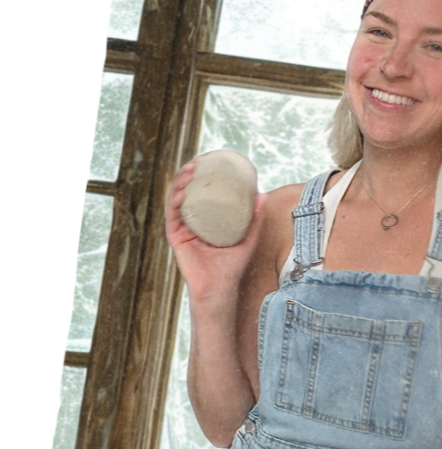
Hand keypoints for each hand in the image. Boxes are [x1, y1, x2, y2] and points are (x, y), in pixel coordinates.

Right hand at [165, 162, 265, 303]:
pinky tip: (182, 192)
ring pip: (176, 199)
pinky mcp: (176, 238)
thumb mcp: (247, 238)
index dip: (200, 174)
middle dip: (188, 173)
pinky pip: (173, 216)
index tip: (208, 160)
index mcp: (203, 219)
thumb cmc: (232, 266)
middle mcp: (190, 221)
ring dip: (179, 183)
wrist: (220, 288)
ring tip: (190, 171)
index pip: (199, 191)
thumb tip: (262, 195)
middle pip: (185, 191)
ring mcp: (181, 228)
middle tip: (198, 162)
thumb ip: (255, 219)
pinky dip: (175, 202)